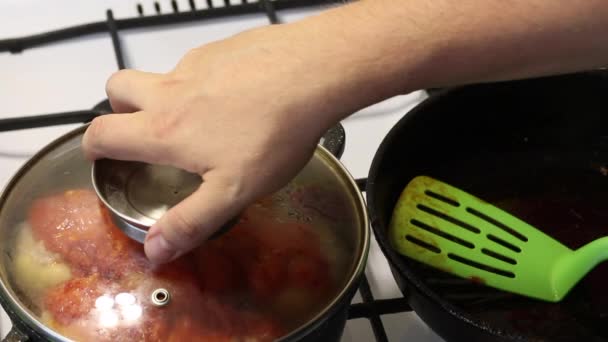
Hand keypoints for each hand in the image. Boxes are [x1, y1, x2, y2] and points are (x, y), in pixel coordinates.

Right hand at [82, 25, 344, 263]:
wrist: (310, 74)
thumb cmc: (274, 131)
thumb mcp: (233, 191)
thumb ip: (191, 221)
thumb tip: (156, 249)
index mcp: (166, 129)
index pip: (103, 133)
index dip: (93, 146)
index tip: (99, 154)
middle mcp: (172, 90)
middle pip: (117, 87)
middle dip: (117, 108)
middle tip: (138, 129)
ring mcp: (196, 63)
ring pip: (159, 73)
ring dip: (160, 93)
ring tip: (193, 117)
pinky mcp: (221, 48)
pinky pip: (196, 62)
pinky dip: (200, 79)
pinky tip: (233, 97)